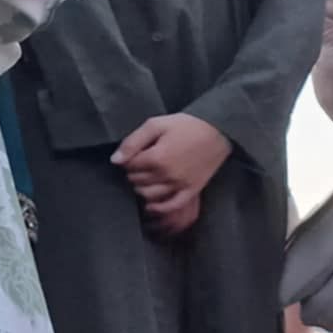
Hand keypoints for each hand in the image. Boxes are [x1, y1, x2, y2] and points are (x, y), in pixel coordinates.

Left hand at [113, 113, 229, 236]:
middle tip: (139, 165)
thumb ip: (133, 142)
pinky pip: (171, 206)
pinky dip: (158, 208)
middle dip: (133, 174)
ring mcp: (180, 185)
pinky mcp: (191, 191)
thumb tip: (115, 160)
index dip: (127, 160)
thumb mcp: (156, 125)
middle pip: (137, 181)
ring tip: (145, 179)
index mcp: (156, 158)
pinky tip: (151, 205)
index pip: (129, 167)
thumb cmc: (186, 125)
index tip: (133, 155)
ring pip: (149, 195)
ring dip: (142, 188)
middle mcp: (167, 175)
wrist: (217, 131)